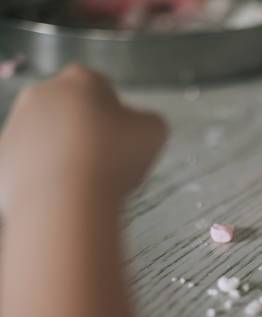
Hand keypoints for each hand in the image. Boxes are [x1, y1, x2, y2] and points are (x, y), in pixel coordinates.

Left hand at [0, 65, 166, 214]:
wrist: (66, 200)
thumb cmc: (113, 157)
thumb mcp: (155, 131)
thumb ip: (146, 121)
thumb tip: (137, 128)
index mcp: (81, 80)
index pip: (102, 89)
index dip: (116, 115)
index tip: (124, 139)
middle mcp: (41, 94)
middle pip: (69, 110)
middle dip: (85, 130)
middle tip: (106, 161)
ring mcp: (14, 126)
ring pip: (45, 138)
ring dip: (63, 154)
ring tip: (85, 183)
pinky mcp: (1, 160)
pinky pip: (28, 166)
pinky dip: (44, 178)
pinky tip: (63, 195)